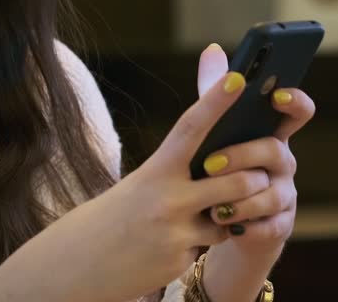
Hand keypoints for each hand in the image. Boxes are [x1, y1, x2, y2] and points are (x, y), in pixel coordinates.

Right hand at [0, 44, 266, 301]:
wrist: (81, 260)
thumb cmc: (123, 210)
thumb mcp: (145, 178)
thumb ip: (180, 159)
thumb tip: (214, 132)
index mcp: (156, 169)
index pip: (190, 128)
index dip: (216, 101)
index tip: (239, 78)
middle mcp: (167, 198)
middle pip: (234, 181)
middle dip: (253, 179)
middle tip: (256, 175)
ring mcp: (175, 232)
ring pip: (230, 217)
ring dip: (231, 213)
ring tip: (210, 211)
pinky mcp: (180, 261)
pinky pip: (213, 245)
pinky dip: (207, 239)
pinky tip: (180, 241)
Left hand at [195, 43, 315, 300]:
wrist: (220, 221)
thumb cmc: (220, 167)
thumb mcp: (215, 131)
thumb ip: (214, 93)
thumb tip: (212, 49)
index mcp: (272, 134)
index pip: (298, 112)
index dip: (294, 101)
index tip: (277, 94)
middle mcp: (284, 162)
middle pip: (275, 151)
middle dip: (241, 157)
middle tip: (209, 166)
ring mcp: (285, 195)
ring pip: (272, 193)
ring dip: (239, 198)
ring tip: (212, 204)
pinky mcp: (279, 226)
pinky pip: (269, 225)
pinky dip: (246, 225)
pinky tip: (225, 225)